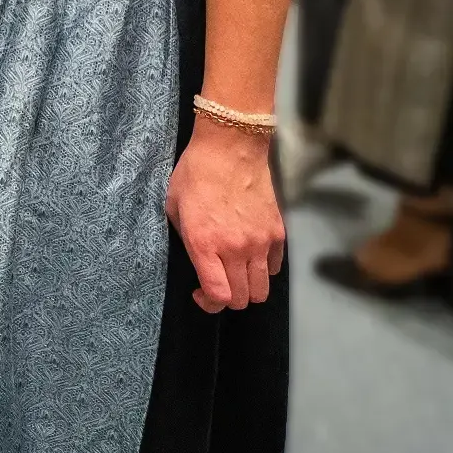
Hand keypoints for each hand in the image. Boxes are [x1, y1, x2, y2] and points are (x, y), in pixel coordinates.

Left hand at [165, 122, 283, 312]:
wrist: (230, 149)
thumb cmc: (194, 174)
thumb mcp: (174, 208)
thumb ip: (186, 240)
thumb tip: (198, 260)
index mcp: (205, 244)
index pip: (219, 296)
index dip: (209, 303)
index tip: (200, 293)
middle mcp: (236, 249)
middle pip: (242, 298)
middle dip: (227, 299)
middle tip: (217, 284)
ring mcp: (261, 242)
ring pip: (262, 289)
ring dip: (247, 288)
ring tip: (235, 274)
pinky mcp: (278, 233)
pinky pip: (276, 268)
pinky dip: (264, 269)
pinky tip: (251, 256)